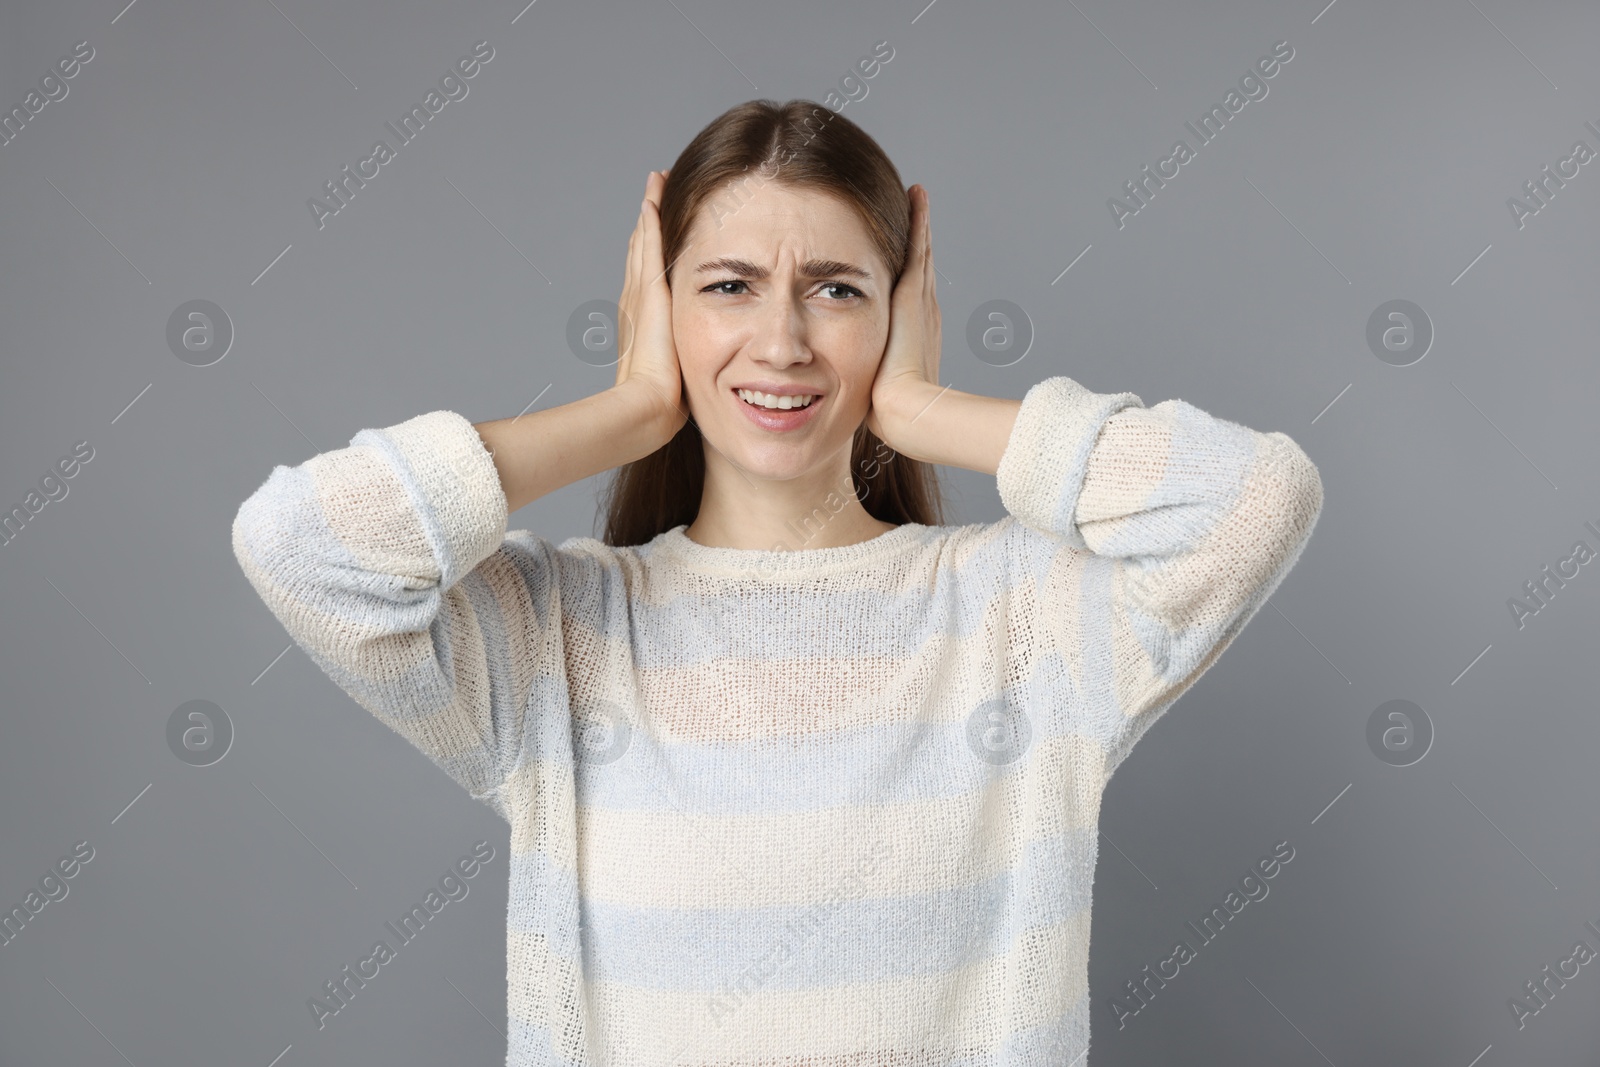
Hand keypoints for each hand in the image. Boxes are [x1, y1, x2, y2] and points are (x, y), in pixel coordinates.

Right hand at [614, 169, 687, 442]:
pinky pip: (649, 243)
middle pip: (642, 253)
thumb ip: (682, 366)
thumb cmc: (662, 401)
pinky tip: (654, 195)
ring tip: (654, 185)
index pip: (647, 279)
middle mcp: (635, 302)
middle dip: (649, 225)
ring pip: (644, 242)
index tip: (657, 231)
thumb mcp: (676, 376)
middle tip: (653, 194)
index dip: (651, 254)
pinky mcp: (648, 288)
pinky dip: (651, 217)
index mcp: (642, 322)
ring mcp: (638, 292)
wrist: (647, 402)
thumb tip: (697, 374)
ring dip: (650, 214)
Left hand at [866, 183, 940, 448]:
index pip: (909, 295)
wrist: (904, 407)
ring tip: (917, 196)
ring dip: (918, 225)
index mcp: (914, 333)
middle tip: (916, 210)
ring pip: (919, 252)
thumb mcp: (873, 386)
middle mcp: (923, 312)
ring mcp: (921, 300)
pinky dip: (919, 221)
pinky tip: (917, 194)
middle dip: (916, 242)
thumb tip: (856, 388)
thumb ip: (866, 376)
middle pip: (918, 267)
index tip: (901, 255)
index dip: (906, 274)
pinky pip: (918, 246)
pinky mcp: (916, 292)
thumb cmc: (886, 407)